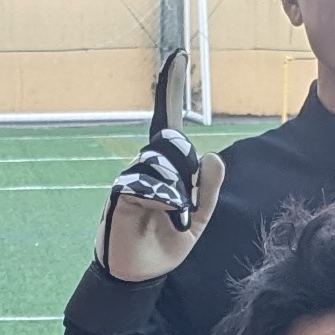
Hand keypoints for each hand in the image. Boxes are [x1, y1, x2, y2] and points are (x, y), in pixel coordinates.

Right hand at [99, 50, 223, 282]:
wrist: (140, 275)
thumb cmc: (165, 245)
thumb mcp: (197, 219)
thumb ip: (206, 190)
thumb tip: (213, 157)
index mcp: (164, 171)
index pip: (169, 126)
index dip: (172, 93)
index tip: (178, 59)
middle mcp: (145, 168)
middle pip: (173, 145)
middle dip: (185, 173)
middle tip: (183, 205)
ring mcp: (131, 178)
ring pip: (162, 163)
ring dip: (177, 193)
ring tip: (173, 219)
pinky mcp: (121, 193)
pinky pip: (149, 184)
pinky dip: (164, 200)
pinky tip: (166, 216)